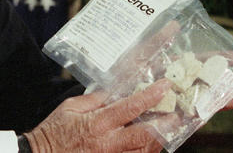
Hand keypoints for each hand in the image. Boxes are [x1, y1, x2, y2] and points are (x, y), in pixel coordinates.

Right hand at [24, 79, 172, 152]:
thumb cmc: (54, 132)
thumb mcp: (70, 107)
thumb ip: (94, 99)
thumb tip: (114, 91)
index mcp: (97, 123)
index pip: (130, 108)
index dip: (151, 96)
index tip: (165, 86)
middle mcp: (109, 144)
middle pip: (147, 135)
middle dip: (166, 125)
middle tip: (179, 114)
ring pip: (146, 151)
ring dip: (160, 140)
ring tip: (169, 128)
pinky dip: (146, 152)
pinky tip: (151, 144)